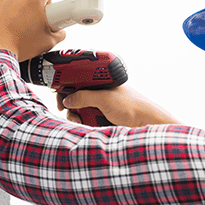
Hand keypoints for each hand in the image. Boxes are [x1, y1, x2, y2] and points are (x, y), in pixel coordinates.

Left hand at [0, 0, 65, 61]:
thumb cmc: (19, 45)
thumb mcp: (49, 41)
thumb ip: (59, 33)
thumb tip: (60, 32)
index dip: (49, 5)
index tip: (47, 15)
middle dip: (34, 11)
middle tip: (35, 26)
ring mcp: (3, 1)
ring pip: (17, 4)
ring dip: (20, 14)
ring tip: (20, 30)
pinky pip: (4, 9)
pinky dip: (6, 17)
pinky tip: (9, 30)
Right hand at [56, 85, 181, 127]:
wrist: (146, 123)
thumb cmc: (132, 106)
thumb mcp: (104, 99)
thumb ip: (84, 97)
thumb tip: (67, 99)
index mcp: (101, 80)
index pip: (77, 79)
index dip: (66, 87)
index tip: (58, 96)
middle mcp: (100, 91)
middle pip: (75, 97)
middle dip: (71, 106)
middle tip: (70, 112)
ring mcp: (101, 105)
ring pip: (80, 110)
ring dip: (78, 117)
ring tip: (83, 120)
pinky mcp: (103, 117)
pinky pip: (87, 120)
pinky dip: (85, 123)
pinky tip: (89, 125)